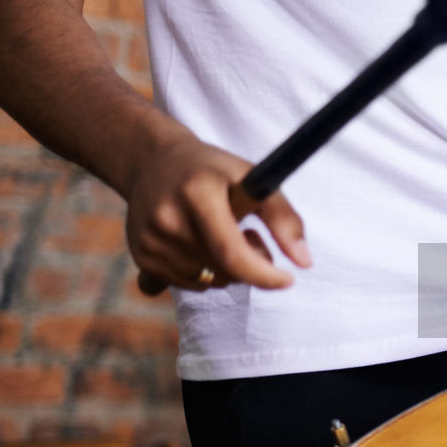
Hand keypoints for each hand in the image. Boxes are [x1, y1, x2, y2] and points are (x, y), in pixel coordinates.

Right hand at [124, 135, 311, 292]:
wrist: (152, 162)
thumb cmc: (213, 171)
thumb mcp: (252, 179)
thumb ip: (283, 217)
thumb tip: (305, 262)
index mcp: (197, 193)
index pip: (232, 252)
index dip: (264, 274)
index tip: (288, 279)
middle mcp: (167, 219)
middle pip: (225, 271)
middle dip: (250, 262)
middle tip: (248, 232)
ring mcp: (149, 240)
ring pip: (209, 282)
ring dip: (226, 268)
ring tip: (219, 233)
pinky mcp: (141, 257)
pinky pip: (187, 285)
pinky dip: (203, 273)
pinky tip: (197, 244)